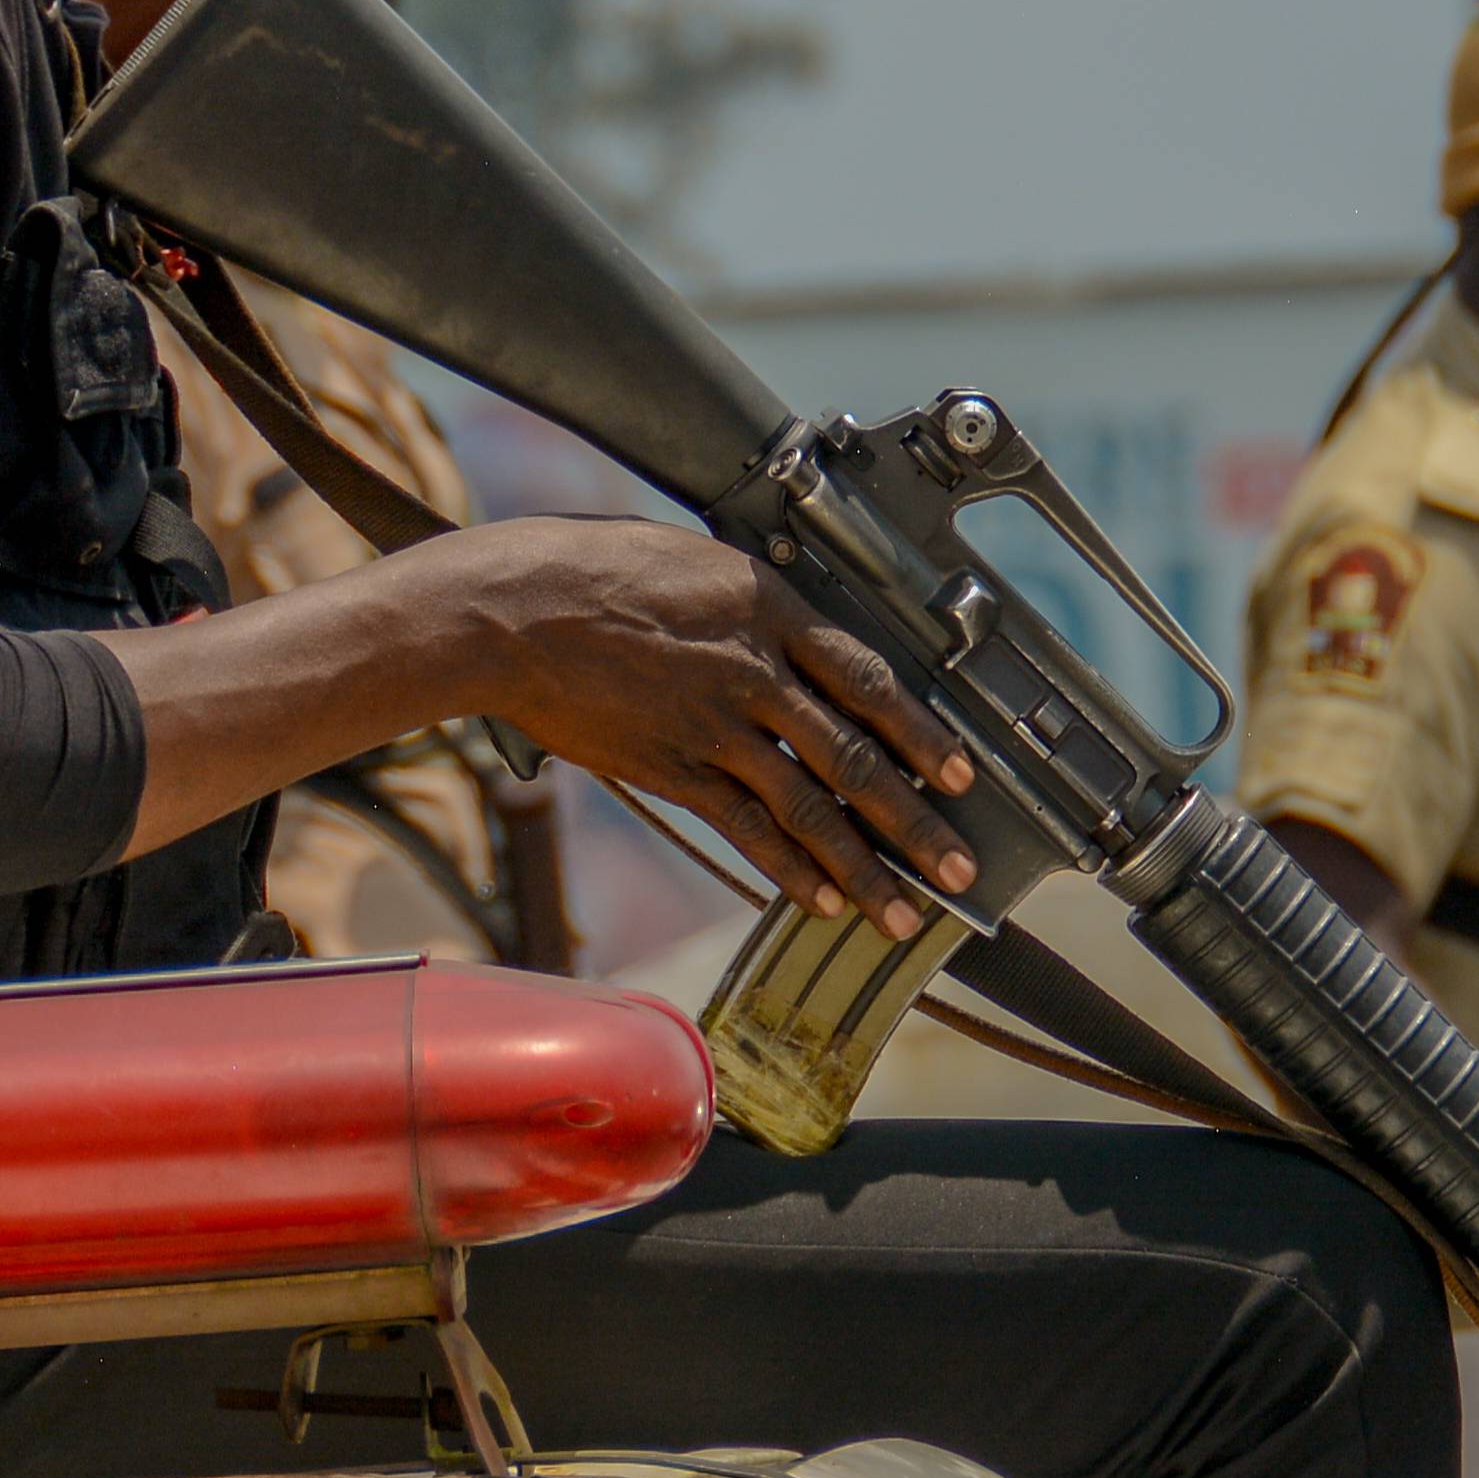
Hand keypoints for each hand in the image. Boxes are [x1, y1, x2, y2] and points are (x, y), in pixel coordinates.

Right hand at [475, 523, 982, 934]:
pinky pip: (744, 827)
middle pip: (855, 756)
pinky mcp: (671, 768)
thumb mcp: (699, 563)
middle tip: (960, 869)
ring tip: (903, 914)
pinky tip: (822, 901)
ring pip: (808, 807)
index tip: (963, 772)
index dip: (923, 732)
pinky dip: (788, 868)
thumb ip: (754, 604)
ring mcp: (714, 726)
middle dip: (916, 821)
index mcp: (770, 609)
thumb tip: (789, 632)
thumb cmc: (595, 567)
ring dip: (863, 867)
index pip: (871, 678)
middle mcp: (755, 671)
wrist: (515, 609)